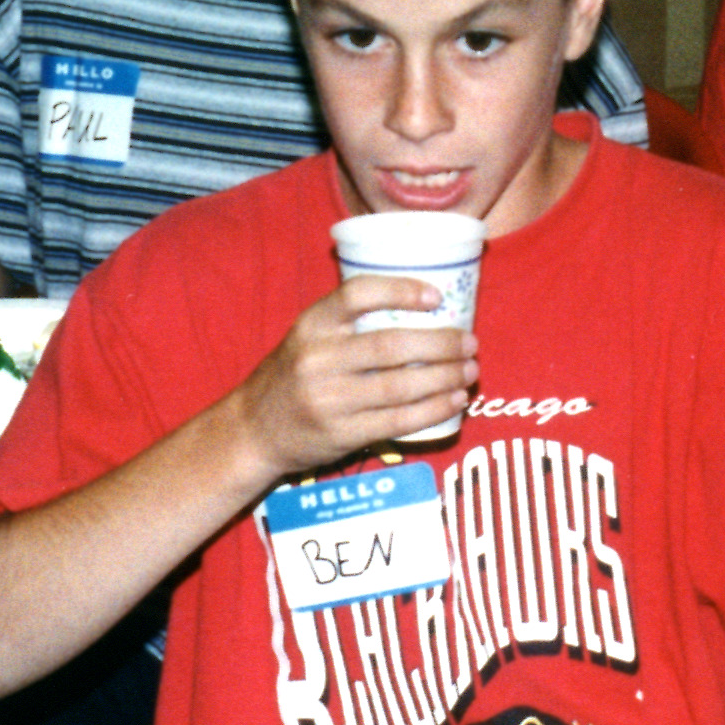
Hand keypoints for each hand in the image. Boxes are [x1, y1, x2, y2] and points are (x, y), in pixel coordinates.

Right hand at [231, 276, 478, 483]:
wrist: (254, 429)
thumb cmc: (295, 373)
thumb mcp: (309, 335)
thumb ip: (351, 322)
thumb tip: (426, 306)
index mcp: (312, 324)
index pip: (358, 295)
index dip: (401, 291)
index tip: (436, 296)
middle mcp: (318, 359)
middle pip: (391, 346)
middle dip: (441, 344)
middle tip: (470, 342)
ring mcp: (329, 400)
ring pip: (401, 386)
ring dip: (445, 378)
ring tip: (470, 370)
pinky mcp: (341, 433)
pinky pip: (397, 421)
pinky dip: (433, 409)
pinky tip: (454, 400)